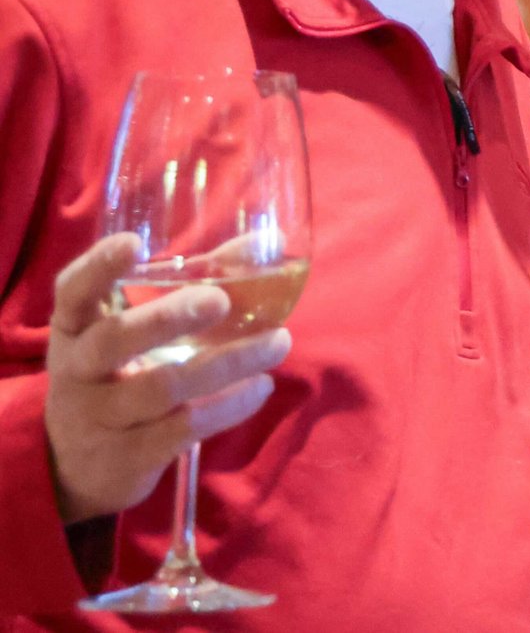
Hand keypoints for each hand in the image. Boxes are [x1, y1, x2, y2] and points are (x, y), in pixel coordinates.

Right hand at [42, 233, 289, 525]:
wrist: (78, 466)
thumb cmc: (119, 374)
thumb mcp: (134, 330)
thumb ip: (193, 283)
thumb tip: (263, 244)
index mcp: (76, 328)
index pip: (73, 292)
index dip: (98, 267)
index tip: (133, 243)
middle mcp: (78, 370)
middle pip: (112, 340)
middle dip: (167, 317)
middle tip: (221, 300)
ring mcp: (99, 417)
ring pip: (160, 387)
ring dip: (226, 363)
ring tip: (278, 342)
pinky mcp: (128, 456)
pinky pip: (182, 429)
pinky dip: (228, 406)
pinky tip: (261, 387)